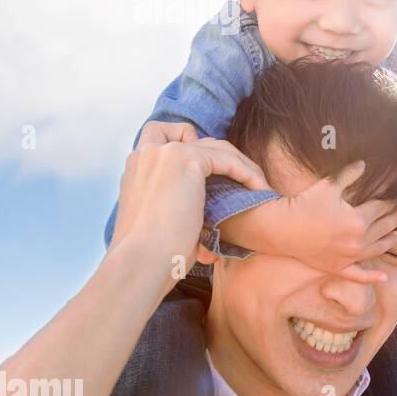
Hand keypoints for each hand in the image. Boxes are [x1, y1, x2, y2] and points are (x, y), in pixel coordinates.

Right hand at [111, 121, 270, 273]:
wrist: (142, 261)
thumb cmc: (154, 255)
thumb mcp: (162, 224)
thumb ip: (178, 211)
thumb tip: (205, 238)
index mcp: (136, 168)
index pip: (162, 134)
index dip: (188, 142)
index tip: (212, 168)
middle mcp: (147, 153)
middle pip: (197, 138)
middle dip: (225, 157)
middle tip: (246, 181)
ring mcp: (165, 153)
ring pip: (217, 148)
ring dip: (242, 166)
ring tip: (259, 188)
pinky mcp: (185, 158)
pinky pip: (228, 159)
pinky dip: (247, 173)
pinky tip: (260, 190)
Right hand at [279, 160, 396, 283]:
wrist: (281, 228)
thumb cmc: (304, 204)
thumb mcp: (329, 185)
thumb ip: (349, 175)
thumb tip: (363, 163)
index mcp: (358, 220)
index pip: (381, 209)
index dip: (391, 202)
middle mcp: (357, 241)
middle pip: (383, 228)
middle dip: (395, 219)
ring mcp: (349, 257)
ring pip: (376, 250)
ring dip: (389, 241)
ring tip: (396, 235)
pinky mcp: (337, 268)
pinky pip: (358, 276)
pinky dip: (372, 278)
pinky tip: (384, 277)